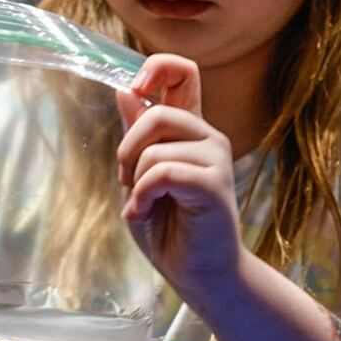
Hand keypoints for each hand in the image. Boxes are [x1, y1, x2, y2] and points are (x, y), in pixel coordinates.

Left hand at [114, 54, 245, 301]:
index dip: (158, 67)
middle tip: (126, 180)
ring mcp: (215, 159)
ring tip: (140, 203)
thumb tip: (125, 90)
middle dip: (127, 149)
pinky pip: (162, 172)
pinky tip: (144, 212)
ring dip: (134, 179)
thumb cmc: (168, 227)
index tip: (136, 88)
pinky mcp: (214, 184)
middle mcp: (207, 137)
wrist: (197, 272)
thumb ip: (135, 136)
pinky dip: (142, 195)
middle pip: (158, 113)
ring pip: (155, 148)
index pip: (184, 72)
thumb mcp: (138, 176)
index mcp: (189, 130)